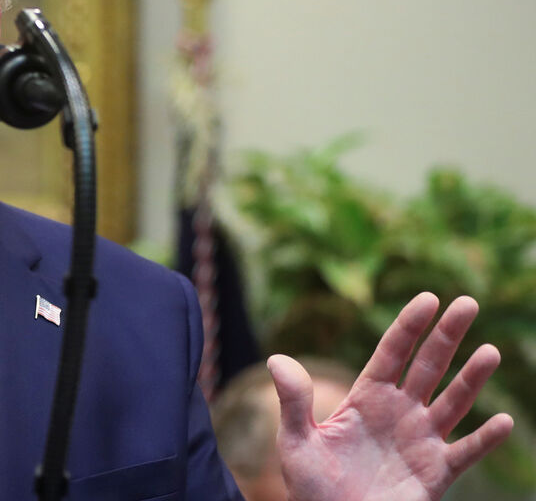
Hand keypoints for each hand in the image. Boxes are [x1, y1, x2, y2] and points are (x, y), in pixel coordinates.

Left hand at [269, 293, 512, 500]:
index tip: (428, 298)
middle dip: (447, 335)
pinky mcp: (436, 473)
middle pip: (427, 366)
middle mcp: (399, 412)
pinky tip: (503, 420)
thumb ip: (292, 401)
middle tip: (467, 302)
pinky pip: (466, 452)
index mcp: (366, 398)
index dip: (409, 326)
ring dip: (472, 378)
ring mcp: (421, 440)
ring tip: (490, 351)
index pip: (392, 353)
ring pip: (453, 402)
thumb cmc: (312, 486)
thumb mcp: (296, 441)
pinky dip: (485, 438)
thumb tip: (276, 358)